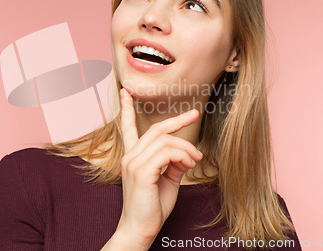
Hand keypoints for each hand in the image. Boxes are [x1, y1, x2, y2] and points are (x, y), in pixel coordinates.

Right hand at [114, 88, 201, 248]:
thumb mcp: (167, 181)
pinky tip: (189, 165)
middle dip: (177, 120)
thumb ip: (173, 164)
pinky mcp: (142, 172)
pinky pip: (167, 153)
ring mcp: (133, 163)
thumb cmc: (152, 207)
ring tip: (196, 159)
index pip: (127, 128)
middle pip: (156, 129)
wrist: (139, 229)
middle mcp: (130, 157)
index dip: (127, 109)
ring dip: (186, 147)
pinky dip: (182, 156)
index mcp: (132, 157)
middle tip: (194, 114)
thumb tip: (185, 153)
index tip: (126, 93)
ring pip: (165, 140)